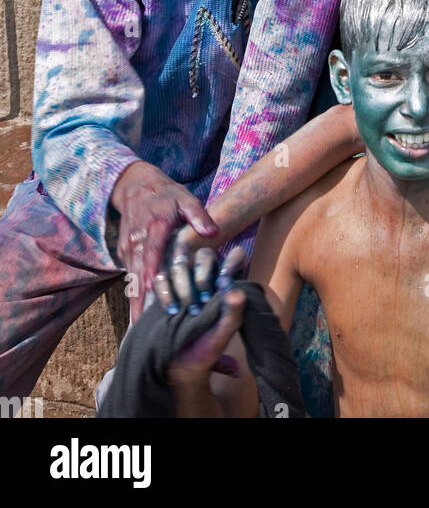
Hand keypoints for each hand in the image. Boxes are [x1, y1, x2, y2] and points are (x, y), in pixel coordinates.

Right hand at [111, 160, 217, 320]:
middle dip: (141, 303)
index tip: (158, 296)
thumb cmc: (166, 195)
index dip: (154, 276)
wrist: (136, 186)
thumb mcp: (186, 199)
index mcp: (154, 229)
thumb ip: (199, 216)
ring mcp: (129, 250)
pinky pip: (131, 278)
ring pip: (132, 281)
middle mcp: (138, 243)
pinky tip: (140, 317)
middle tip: (144, 329)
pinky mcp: (125, 255)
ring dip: (135, 305)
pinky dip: (134, 296)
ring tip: (140, 332)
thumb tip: (213, 233)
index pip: (152, 256)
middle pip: (138, 277)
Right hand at [156, 247, 247, 387]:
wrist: (180, 367)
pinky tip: (171, 310)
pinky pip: (161, 278)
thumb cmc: (207, 348)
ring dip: (183, 287)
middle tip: (202, 300)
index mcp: (226, 284)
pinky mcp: (165, 290)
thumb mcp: (224, 334)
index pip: (235, 256)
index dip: (231, 261)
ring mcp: (184, 281)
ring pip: (181, 264)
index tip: (224, 281)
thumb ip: (234, 312)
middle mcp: (206, 277)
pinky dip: (165, 292)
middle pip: (204, 254)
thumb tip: (236, 292)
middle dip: (202, 275)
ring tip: (186, 311)